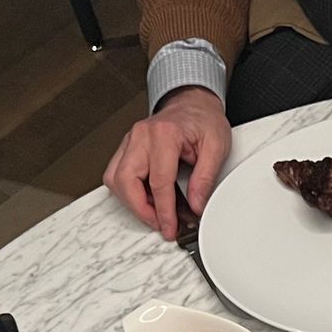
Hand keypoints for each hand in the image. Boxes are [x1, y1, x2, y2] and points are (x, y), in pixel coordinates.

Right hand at [103, 87, 231, 240]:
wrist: (194, 104)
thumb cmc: (204, 121)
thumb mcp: (216, 147)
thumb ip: (206, 178)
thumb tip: (196, 205)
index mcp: (164, 134)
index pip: (158, 182)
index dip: (164, 211)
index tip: (170, 227)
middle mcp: (141, 135)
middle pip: (126, 181)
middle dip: (140, 209)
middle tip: (160, 223)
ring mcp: (130, 140)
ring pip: (115, 179)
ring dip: (131, 201)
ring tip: (154, 212)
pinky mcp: (127, 146)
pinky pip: (117, 173)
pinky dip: (128, 191)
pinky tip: (146, 198)